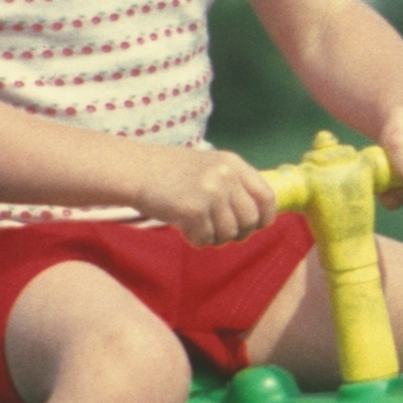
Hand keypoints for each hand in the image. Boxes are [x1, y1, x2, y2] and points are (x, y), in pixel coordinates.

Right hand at [137, 147, 277, 246]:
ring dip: (214, 237)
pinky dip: (196, 239)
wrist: (136, 169)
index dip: (264, 217)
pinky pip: (206, 238)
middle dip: (238, 232)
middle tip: (220, 232)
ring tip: (198, 226)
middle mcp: (226, 175)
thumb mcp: (210, 167)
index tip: (254, 226)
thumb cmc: (171, 172)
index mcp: (233, 163)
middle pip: (250, 220)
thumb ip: (234, 185)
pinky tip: (185, 228)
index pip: (267, 196)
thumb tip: (258, 217)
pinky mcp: (193, 210)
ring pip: (229, 233)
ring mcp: (210, 192)